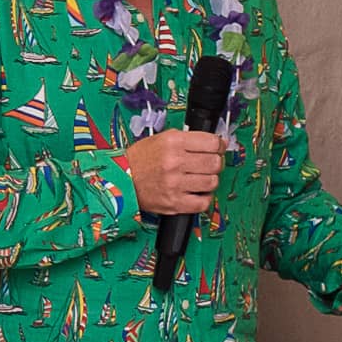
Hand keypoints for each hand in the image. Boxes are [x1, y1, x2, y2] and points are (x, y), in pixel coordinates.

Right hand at [113, 130, 227, 217]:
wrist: (122, 180)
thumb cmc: (141, 159)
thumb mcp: (163, 138)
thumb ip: (189, 138)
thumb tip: (218, 142)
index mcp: (173, 142)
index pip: (212, 143)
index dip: (219, 146)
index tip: (217, 149)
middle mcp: (175, 162)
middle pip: (215, 163)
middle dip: (216, 163)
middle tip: (209, 164)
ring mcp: (175, 184)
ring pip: (212, 182)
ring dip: (210, 181)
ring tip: (200, 179)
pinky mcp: (174, 203)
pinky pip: (203, 202)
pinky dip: (204, 198)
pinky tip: (196, 192)